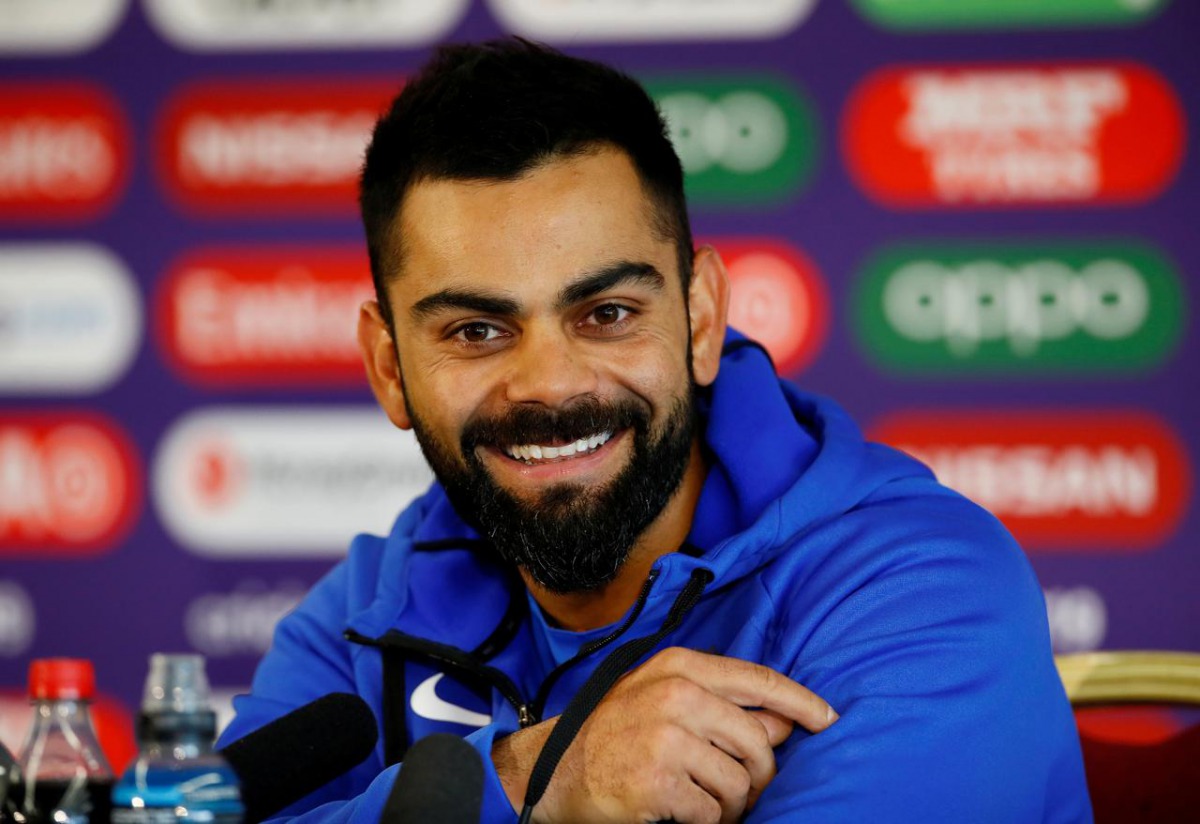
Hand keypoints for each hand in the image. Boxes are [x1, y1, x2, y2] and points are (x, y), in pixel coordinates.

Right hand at [493, 647, 836, 822]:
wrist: (554, 769)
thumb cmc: (613, 731)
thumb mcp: (664, 698)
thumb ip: (722, 703)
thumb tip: (785, 723)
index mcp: (680, 667)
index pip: (759, 680)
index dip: (801, 702)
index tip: (827, 719)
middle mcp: (676, 695)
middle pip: (758, 741)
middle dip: (759, 774)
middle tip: (742, 789)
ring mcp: (667, 738)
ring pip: (740, 781)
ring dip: (733, 804)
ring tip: (709, 804)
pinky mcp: (659, 782)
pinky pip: (713, 812)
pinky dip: (707, 821)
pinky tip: (686, 813)